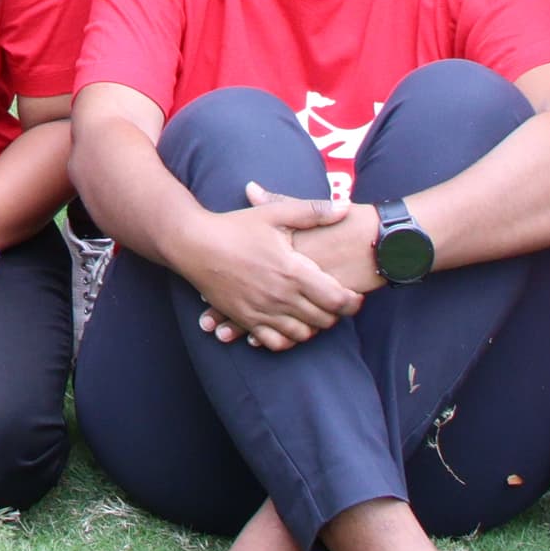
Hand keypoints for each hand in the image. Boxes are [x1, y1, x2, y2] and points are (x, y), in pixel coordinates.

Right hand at [178, 190, 364, 349]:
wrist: (193, 244)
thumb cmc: (235, 226)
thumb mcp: (275, 214)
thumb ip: (313, 211)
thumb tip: (346, 207)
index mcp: (293, 271)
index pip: (337, 299)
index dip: (353, 302)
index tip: (355, 295)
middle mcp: (280, 296)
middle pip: (324, 320)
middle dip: (336, 314)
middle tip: (335, 302)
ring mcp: (262, 311)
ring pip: (302, 334)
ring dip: (314, 327)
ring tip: (314, 313)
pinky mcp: (246, 319)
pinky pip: (275, 342)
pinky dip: (288, 339)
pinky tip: (290, 325)